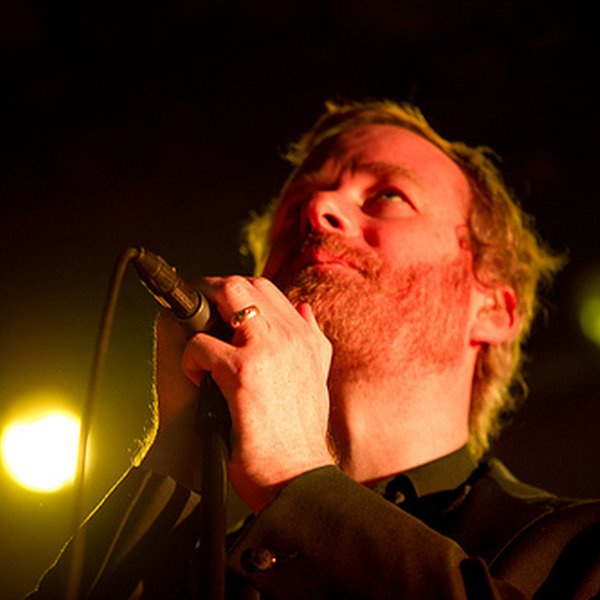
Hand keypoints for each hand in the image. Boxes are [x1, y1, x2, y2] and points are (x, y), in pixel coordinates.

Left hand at [181, 275, 334, 511]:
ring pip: (226, 297)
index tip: (218, 309)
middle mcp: (291, 336)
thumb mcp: (315, 379)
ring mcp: (268, 350)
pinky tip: (195, 378)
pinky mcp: (243, 372)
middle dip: (212, 290)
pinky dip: (191, 357)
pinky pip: (202, 344)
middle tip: (195, 313)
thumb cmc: (298, 437)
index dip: (237, 293)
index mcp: (306, 339)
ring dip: (200, 315)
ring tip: (195, 344)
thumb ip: (311, 340)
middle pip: (245, 284)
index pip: (267, 290)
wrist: (295, 478)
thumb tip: (304, 309)